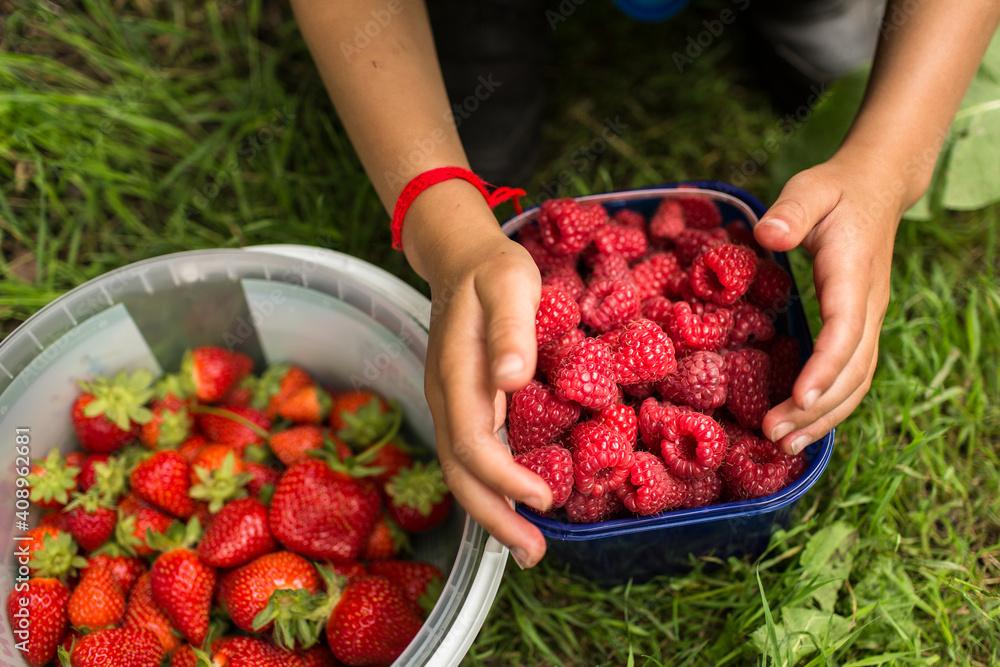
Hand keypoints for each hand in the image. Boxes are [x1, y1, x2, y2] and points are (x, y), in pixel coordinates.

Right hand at [405, 193, 551, 568]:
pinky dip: (492, 488)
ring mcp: (450, 402)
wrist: (459, 256)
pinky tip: (516, 504)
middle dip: (495, 518)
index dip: (505, 478)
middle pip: (461, 472)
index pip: (473, 442)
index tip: (544, 499)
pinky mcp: (462, 403)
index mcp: (458, 374)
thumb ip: (512, 329)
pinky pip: (471, 456)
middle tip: (535, 554)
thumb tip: (512, 378)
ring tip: (528, 547)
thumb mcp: (510, 284)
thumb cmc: (492, 269)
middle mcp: (447, 397)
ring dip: (492, 512)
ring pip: (462, 471)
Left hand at [753, 152, 904, 454]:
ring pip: (856, 382)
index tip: (798, 399)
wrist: (875, 188)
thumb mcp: (810, 189)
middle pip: (852, 371)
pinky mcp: (859, 328)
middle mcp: (868, 308)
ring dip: (823, 418)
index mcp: (853, 277)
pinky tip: (801, 427)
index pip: (845, 331)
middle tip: (772, 435)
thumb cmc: (835, 190)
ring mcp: (868, 321)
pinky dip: (829, 407)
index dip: (823, 368)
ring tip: (783, 446)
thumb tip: (768, 235)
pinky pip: (851, 376)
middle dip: (815, 409)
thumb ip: (791, 211)